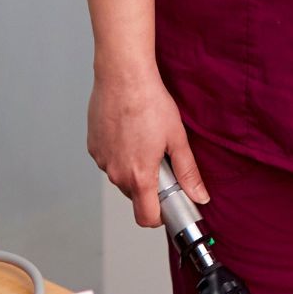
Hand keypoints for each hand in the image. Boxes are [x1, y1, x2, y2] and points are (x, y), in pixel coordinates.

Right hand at [86, 63, 208, 226]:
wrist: (123, 76)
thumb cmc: (149, 102)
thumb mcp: (177, 137)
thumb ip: (188, 172)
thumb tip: (200, 196)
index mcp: (140, 176)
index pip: (145, 217)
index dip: (158, 217)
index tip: (168, 204)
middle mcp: (116, 173)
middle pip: (134, 196)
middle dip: (148, 185)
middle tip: (161, 159)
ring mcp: (102, 160)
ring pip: (120, 176)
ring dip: (132, 167)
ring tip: (144, 138)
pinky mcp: (93, 147)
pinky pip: (108, 160)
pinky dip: (119, 153)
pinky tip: (128, 131)